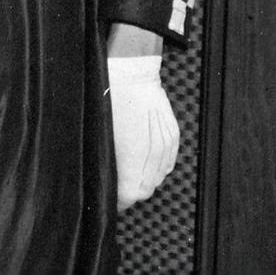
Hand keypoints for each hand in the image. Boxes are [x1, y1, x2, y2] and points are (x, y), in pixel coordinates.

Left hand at [107, 55, 178, 209]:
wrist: (131, 72)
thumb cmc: (109, 100)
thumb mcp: (101, 135)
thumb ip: (108, 165)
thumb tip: (105, 185)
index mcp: (134, 155)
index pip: (131, 195)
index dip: (119, 202)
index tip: (110, 201)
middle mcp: (155, 152)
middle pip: (145, 189)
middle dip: (130, 192)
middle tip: (116, 187)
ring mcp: (167, 144)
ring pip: (157, 177)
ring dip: (143, 179)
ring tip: (127, 172)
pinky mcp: (173, 136)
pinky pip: (166, 163)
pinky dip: (155, 166)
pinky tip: (142, 159)